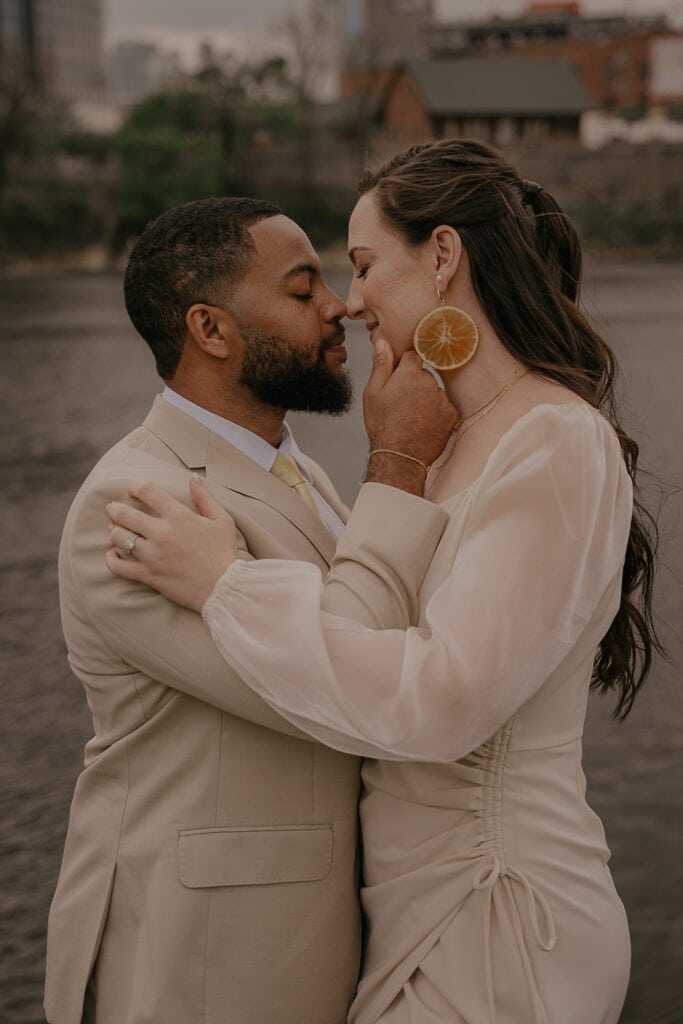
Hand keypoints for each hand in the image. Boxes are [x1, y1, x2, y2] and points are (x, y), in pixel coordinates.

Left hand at [105, 477, 237, 612]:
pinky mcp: (148, 575)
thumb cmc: (224, 553)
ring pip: (119, 538)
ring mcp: (152, 555)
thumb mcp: (222, 520)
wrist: (223, 588)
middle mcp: (161, 533)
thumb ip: (205, 498)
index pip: (147, 491)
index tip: (133, 488)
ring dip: (114, 531)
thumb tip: (193, 479)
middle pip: (124, 514)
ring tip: (116, 530)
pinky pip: (118, 566)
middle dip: (114, 508)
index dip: (135, 486)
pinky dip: (111, 559)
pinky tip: (113, 554)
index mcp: (179, 516)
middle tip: (112, 508)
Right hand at [363, 340, 457, 488]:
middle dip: (414, 385)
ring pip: (434, 392)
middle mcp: (430, 382)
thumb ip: (381, 365)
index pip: (412, 357)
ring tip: (410, 418)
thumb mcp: (373, 393)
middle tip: (401, 405)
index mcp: (409, 373)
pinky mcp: (451, 415)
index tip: (398, 380)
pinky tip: (422, 425)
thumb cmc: (382, 425)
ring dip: (426, 399)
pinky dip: (435, 413)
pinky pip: (443, 407)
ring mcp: (442, 399)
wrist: (400, 456)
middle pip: (424, 375)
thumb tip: (382, 342)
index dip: (404, 368)